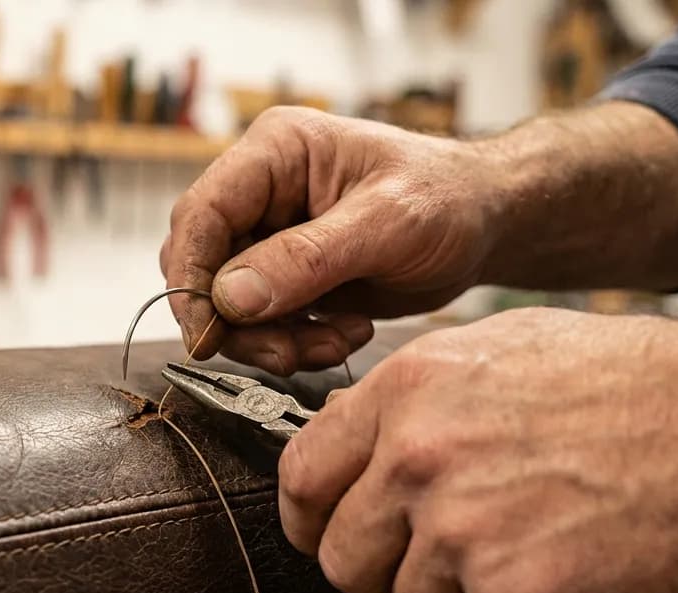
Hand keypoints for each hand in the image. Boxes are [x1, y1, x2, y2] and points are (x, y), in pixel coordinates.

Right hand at [161, 106, 501, 374]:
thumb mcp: (386, 224)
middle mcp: (262, 192)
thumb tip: (229, 297)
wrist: (486, 225)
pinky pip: (262, 324)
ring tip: (336, 341)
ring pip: (228, 305)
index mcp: (276, 153)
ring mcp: (271, 236)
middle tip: (285, 353)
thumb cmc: (448, 200)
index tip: (207, 333)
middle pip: (204, 266)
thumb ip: (306, 259)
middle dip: (238, 321)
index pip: (200, 214)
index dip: (192, 276)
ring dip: (273, 339)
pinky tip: (345, 333)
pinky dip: (295, 343)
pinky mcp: (287, 277)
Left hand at [278, 308, 677, 592]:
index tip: (324, 531)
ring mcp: (461, 535)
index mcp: (406, 394)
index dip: (309, 516)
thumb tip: (352, 439)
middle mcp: (418, 463)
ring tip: (521, 554)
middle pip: (342, 560)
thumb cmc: (628, 385)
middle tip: (437, 555)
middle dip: (383, 569)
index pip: (301, 476)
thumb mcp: (498, 348)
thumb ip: (410, 397)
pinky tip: (559, 577)